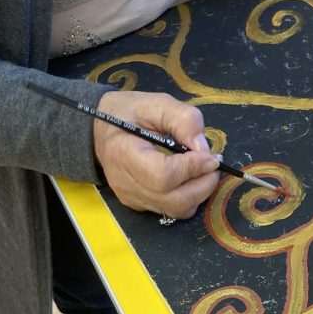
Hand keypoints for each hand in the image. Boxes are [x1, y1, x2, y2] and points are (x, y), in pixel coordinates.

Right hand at [93, 91, 220, 218]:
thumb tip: (205, 148)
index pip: (163, 176)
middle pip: (174, 201)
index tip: (211, 156)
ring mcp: (131, 198)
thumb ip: (184, 120)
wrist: (99, 129)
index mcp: (124, 153)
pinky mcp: (138, 204)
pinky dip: (187, 197)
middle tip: (213, 165)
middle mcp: (126, 183)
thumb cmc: (128, 113)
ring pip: (176, 210)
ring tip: (204, 171)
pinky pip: (170, 210)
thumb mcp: (157, 103)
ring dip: (199, 193)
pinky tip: (189, 178)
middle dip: (203, 185)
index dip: (193, 169)